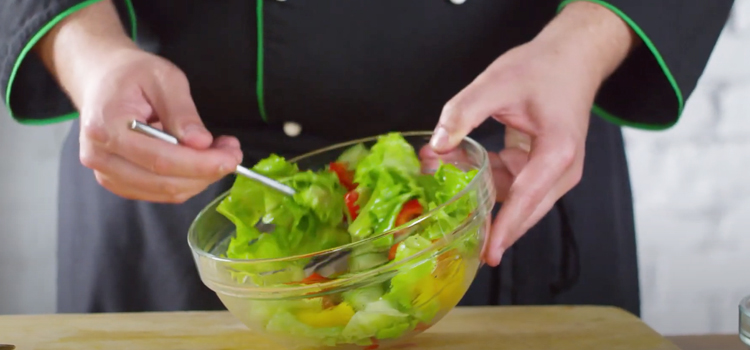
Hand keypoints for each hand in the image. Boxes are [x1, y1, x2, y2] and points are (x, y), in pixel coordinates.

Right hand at [35, 0, 241, 202]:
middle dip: (207, 172)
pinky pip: (159, 193)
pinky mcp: (117, 181)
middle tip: (233, 153)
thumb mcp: (163, 78)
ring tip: (219, 154)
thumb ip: (182, 112)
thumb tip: (201, 143)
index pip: (160, 159)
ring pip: (165, 192)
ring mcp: (106, 173)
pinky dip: (186, 182)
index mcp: (106, 127)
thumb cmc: (131, 74)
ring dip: (200, 179)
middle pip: (164, 181)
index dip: (201, 164)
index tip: (232, 156)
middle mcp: (100, 156)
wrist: (101, 79)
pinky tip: (199, 162)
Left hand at [428, 2, 636, 265]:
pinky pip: (512, 185)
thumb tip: (437, 145)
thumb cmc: (541, 69)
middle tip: (447, 221)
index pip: (527, 198)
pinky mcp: (543, 170)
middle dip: (485, 214)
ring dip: (480, 190)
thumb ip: (463, 111)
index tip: (487, 253)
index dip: (505, 227)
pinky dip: (487, 177)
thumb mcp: (496, 83)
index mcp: (558, 152)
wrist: (571, 59)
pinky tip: (462, 161)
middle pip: (523, 209)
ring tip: (442, 168)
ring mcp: (554, 173)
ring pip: (513, 198)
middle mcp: (562, 170)